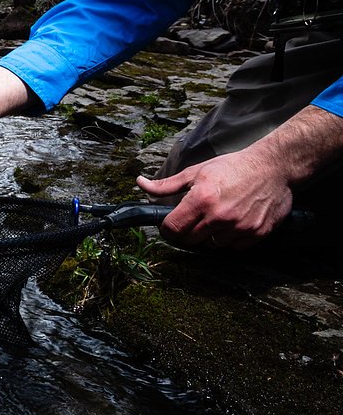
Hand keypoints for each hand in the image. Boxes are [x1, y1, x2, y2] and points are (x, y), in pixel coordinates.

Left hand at [136, 148, 292, 248]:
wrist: (273, 167)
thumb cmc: (232, 167)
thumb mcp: (196, 171)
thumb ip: (168, 184)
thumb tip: (141, 183)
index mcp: (201, 199)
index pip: (173, 228)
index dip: (167, 229)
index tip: (170, 225)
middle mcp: (219, 216)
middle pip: (190, 240)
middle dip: (186, 233)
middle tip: (193, 220)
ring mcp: (240, 227)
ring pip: (212, 245)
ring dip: (210, 236)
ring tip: (216, 219)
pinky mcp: (257, 234)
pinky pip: (234, 247)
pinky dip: (230, 239)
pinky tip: (233, 223)